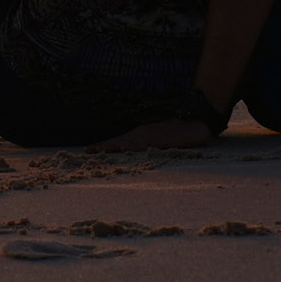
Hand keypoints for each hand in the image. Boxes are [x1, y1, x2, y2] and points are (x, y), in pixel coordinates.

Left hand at [88, 119, 213, 151]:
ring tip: (104, 151)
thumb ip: (143, 148)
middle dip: (104, 146)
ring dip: (117, 146)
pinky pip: (148, 144)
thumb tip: (129, 155)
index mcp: (139, 136)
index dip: (103, 145)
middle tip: (89, 150)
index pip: (118, 141)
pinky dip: (137, 146)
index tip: (87, 150)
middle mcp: (142, 134)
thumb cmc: (174, 137)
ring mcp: (152, 136)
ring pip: (131, 142)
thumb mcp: (155, 143)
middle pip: (120, 140)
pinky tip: (127, 149)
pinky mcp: (162, 139)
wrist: (193, 126)